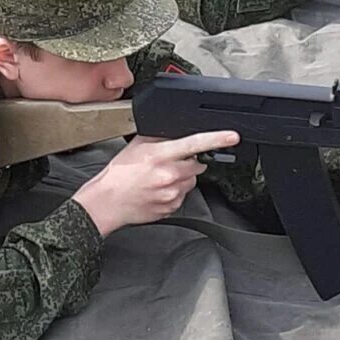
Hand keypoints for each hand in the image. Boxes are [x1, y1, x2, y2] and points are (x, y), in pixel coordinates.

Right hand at [74, 130, 238, 235]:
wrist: (107, 202)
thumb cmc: (118, 174)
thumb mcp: (135, 147)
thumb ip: (158, 137)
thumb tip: (174, 131)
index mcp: (160, 155)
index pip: (194, 143)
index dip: (216, 138)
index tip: (232, 136)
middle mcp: (168, 174)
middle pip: (196, 165)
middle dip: (187, 163)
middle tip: (168, 164)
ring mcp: (171, 193)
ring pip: (190, 182)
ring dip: (181, 178)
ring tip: (159, 179)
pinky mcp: (171, 207)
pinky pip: (182, 196)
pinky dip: (174, 193)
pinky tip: (158, 191)